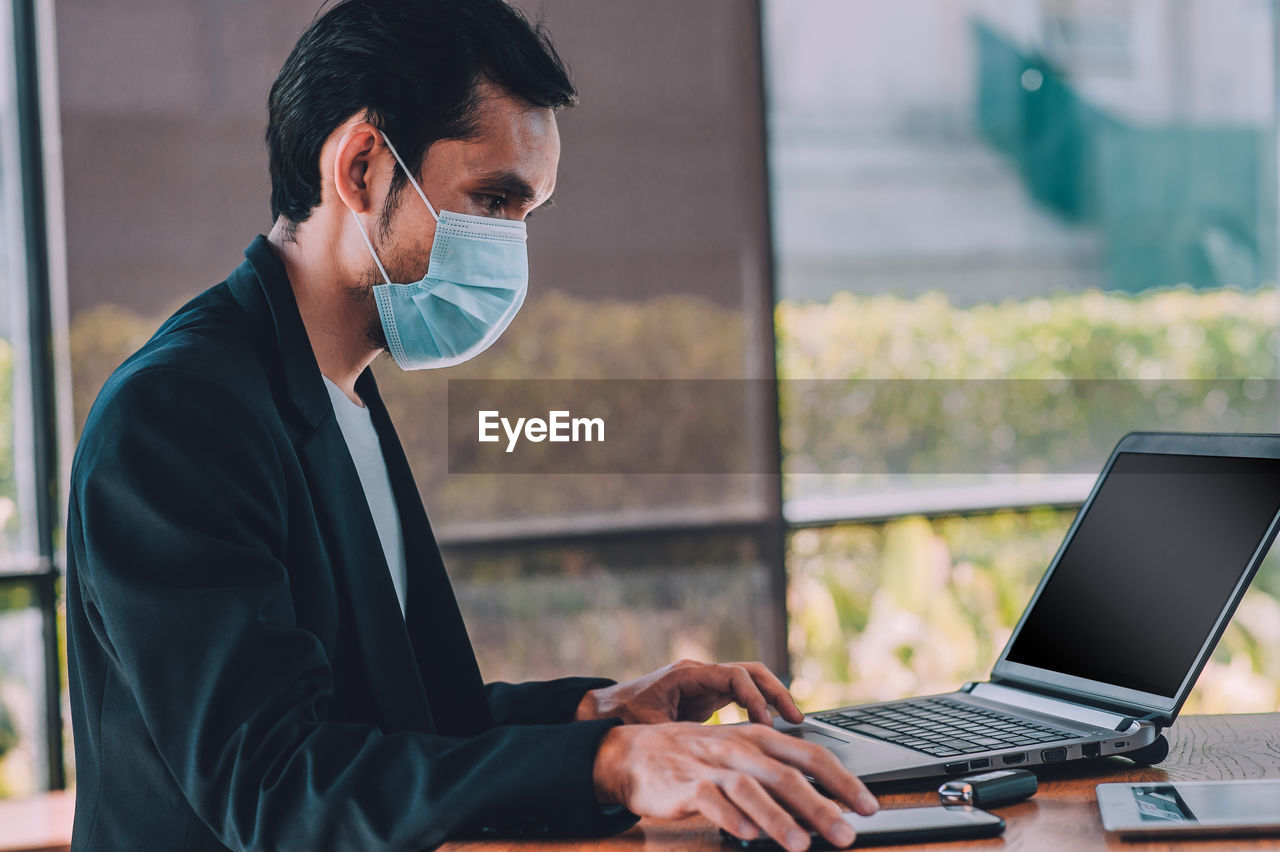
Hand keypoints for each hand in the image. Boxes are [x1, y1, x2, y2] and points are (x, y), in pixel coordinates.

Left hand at [575, 659, 805, 724]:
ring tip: (793, 723)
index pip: (733, 676)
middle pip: (748, 672)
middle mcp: (700, 674)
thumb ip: (681, 736)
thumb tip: (710, 753)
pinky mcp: (705, 698)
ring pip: (747, 683)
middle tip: (795, 718)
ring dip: (770, 699)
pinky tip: (770, 731)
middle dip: (774, 692)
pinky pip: (738, 697)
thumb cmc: (621, 718)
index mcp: (688, 675)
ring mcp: (703, 684)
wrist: (600, 712)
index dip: (754, 697)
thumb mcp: (650, 728)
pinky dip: (757, 709)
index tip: (766, 724)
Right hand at [593, 721, 877, 851]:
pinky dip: (731, 818)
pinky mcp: (685, 784)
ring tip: (802, 845)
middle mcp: (739, 748)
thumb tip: (823, 805)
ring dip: (779, 818)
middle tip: (847, 835)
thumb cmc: (695, 758)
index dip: (842, 781)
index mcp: (758, 737)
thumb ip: (776, 774)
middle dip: (821, 807)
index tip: (869, 807)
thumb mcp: (739, 755)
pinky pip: (711, 800)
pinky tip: (747, 835)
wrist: (634, 753)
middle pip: (787, 775)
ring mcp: (712, 765)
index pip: (810, 755)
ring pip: (751, 789)